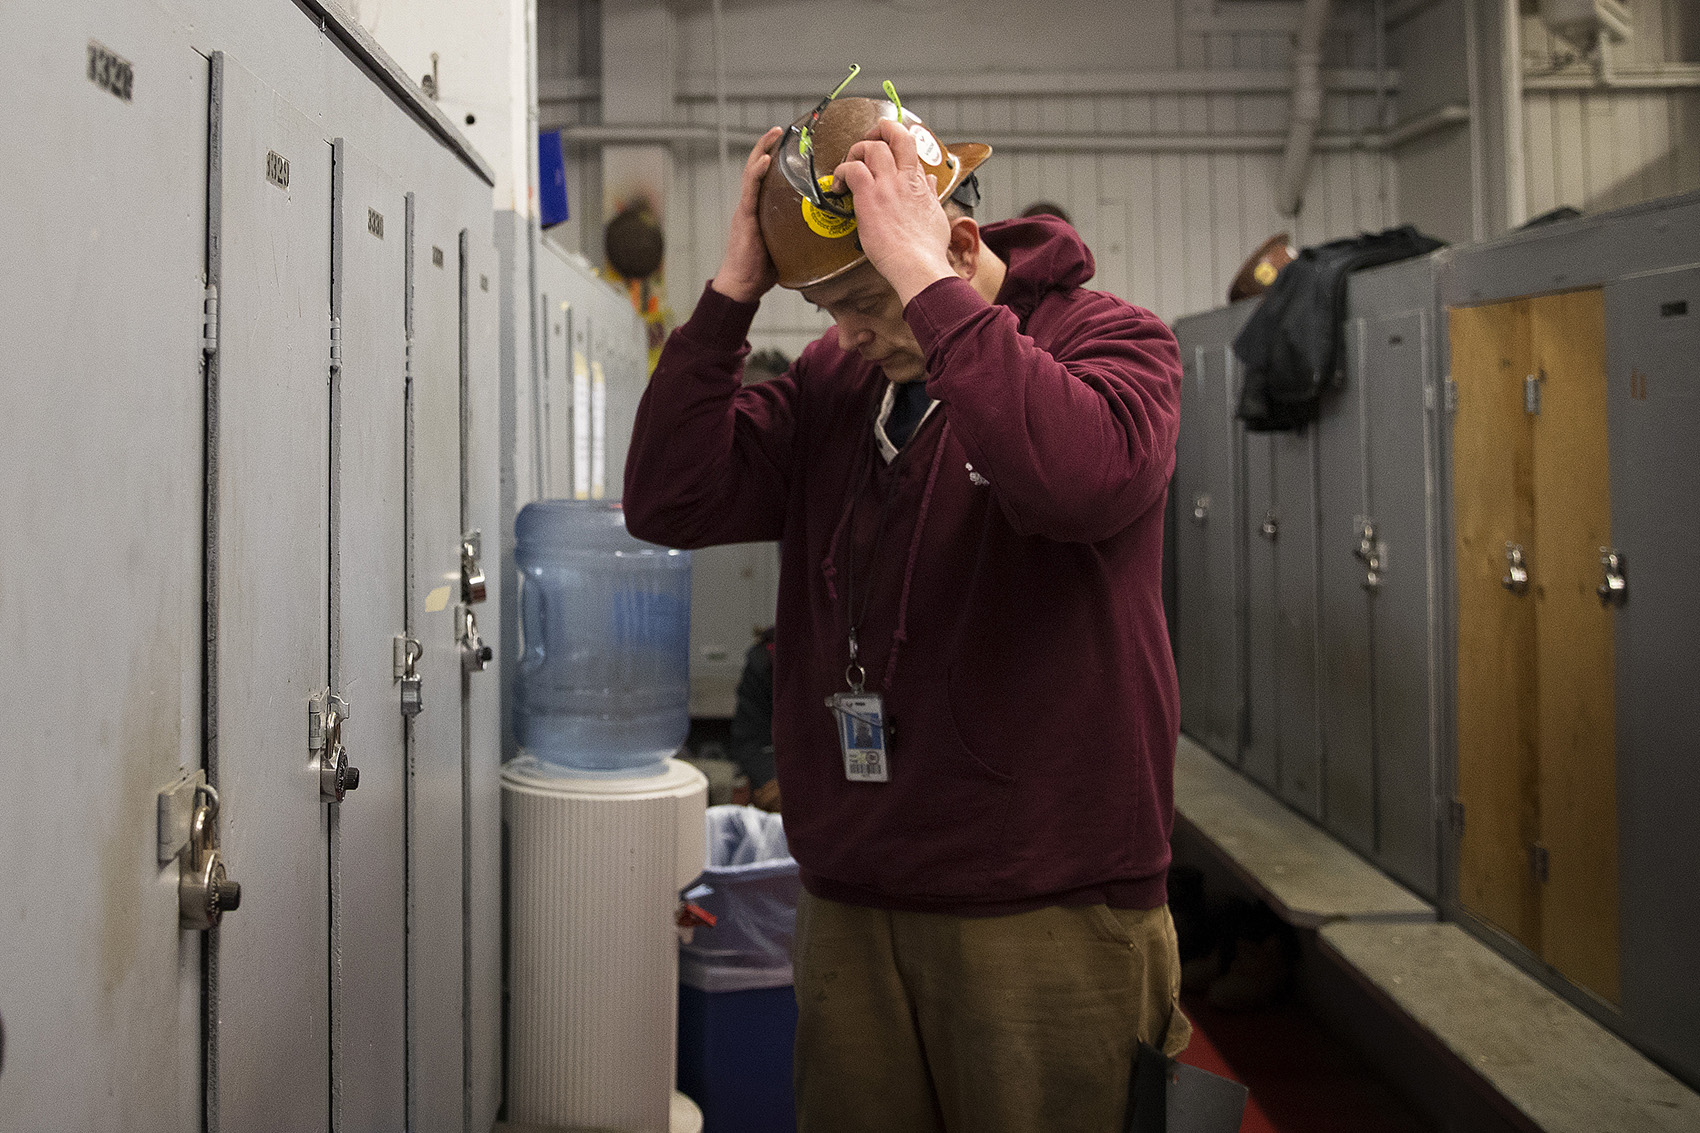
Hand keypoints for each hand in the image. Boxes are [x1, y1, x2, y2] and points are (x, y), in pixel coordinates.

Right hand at [712, 126, 783, 303]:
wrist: (742, 285)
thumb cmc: (762, 270)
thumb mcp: (786, 245)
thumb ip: (799, 233)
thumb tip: (826, 234)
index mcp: (760, 209)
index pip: (767, 178)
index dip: (775, 159)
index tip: (787, 143)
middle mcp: (752, 204)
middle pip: (758, 168)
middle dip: (768, 147)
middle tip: (782, 130)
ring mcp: (746, 208)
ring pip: (752, 173)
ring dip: (762, 151)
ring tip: (774, 135)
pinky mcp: (744, 217)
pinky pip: (750, 190)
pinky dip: (756, 173)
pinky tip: (764, 161)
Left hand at [832, 119, 954, 304]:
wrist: (919, 266)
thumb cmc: (927, 249)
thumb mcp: (937, 214)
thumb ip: (930, 194)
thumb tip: (929, 180)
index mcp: (920, 182)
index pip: (909, 145)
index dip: (896, 140)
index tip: (886, 145)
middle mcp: (904, 178)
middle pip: (893, 134)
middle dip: (877, 132)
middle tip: (867, 144)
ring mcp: (887, 185)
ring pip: (870, 147)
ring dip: (857, 150)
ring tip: (850, 165)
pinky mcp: (869, 198)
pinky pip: (851, 170)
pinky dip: (841, 172)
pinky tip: (838, 186)